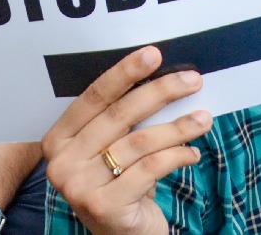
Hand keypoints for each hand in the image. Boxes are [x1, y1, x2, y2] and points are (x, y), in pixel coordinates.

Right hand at [42, 47, 212, 234]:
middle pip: (118, 116)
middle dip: (160, 93)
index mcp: (57, 140)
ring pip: (139, 142)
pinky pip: (150, 169)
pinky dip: (176, 156)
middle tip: (192, 80)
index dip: (124, 73)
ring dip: (177, 127)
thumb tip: (163, 75)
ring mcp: (80, 187)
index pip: (93, 97)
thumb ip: (121, 119)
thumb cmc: (119, 183)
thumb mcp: (110, 148)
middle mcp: (61, 163)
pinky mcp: (105, 206)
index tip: (154, 54)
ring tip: (203, 119)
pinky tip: (192, 153)